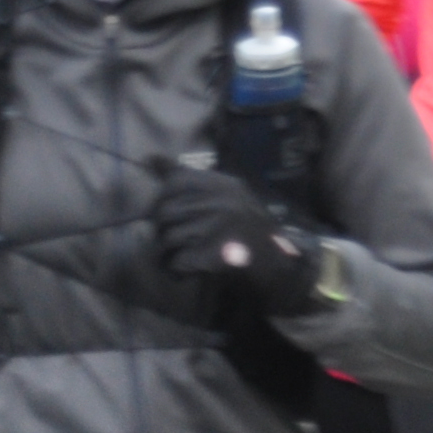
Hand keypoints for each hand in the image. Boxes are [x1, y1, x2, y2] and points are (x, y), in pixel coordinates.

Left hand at [151, 164, 326, 317]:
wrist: (280, 270)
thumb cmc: (251, 234)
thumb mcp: (230, 198)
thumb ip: (194, 182)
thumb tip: (152, 158)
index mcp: (225, 184)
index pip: (175, 181)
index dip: (165, 200)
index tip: (172, 217)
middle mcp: (221, 200)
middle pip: (166, 211)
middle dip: (163, 230)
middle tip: (173, 244)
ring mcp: (218, 226)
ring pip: (168, 237)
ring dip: (167, 253)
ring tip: (178, 260)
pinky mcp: (213, 253)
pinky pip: (177, 260)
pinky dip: (176, 270)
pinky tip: (185, 273)